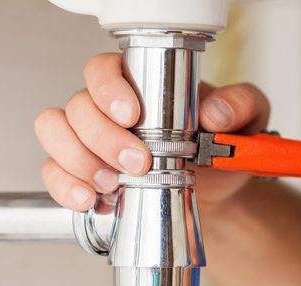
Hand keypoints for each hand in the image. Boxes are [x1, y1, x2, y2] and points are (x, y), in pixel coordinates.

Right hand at [34, 53, 269, 213]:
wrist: (217, 192)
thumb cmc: (221, 149)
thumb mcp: (245, 121)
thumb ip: (240, 105)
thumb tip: (216, 112)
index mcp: (141, 86)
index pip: (103, 70)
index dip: (109, 88)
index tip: (132, 115)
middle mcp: (109, 111)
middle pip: (78, 106)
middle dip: (103, 137)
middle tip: (139, 162)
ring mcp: (92, 142)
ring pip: (56, 133)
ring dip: (78, 160)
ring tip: (112, 184)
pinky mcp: (85, 174)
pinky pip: (54, 172)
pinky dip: (66, 186)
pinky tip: (92, 200)